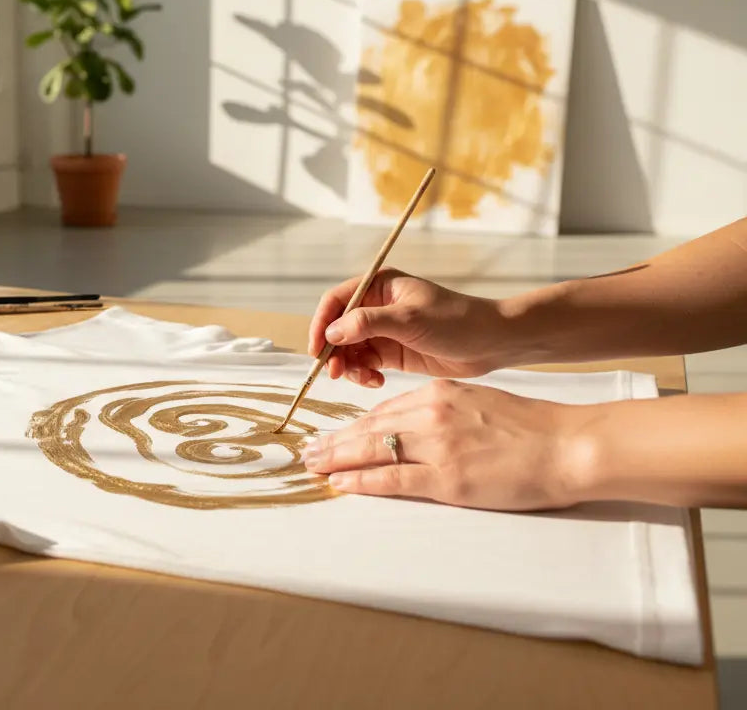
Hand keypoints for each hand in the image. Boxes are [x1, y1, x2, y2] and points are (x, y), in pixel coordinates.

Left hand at [301, 380, 589, 510]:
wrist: (569, 445)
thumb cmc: (534, 428)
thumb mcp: (479, 403)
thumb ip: (445, 411)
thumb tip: (417, 426)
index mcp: (439, 394)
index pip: (384, 411)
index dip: (355, 426)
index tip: (335, 434)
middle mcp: (430, 414)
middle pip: (369, 427)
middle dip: (334, 440)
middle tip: (308, 451)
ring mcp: (437, 446)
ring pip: (372, 449)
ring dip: (337, 458)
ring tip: (313, 466)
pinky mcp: (447, 478)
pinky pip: (391, 478)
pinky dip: (360, 480)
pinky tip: (340, 483)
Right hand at [307, 268, 513, 386]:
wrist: (490, 343)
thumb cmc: (454, 320)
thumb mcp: (408, 319)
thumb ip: (367, 323)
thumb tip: (331, 333)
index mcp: (378, 285)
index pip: (336, 301)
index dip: (321, 324)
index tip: (317, 349)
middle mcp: (376, 306)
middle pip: (338, 328)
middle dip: (334, 351)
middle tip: (335, 373)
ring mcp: (383, 330)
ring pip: (349, 349)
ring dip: (349, 366)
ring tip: (364, 379)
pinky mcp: (392, 352)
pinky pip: (365, 364)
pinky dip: (364, 374)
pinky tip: (376, 381)